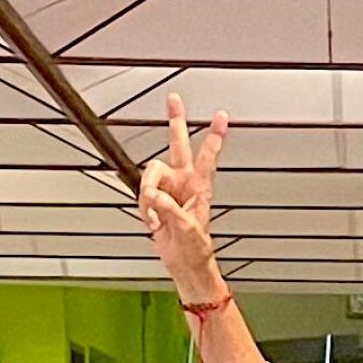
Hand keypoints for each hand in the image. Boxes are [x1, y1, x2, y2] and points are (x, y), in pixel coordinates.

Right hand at [138, 95, 228, 303]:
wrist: (184, 262)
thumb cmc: (195, 247)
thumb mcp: (188, 228)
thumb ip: (171, 209)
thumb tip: (155, 197)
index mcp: (200, 186)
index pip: (208, 156)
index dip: (214, 136)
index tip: (221, 116)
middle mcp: (184, 182)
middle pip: (177, 145)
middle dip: (176, 121)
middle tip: (174, 100)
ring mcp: (168, 189)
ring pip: (149, 176)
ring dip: (149, 199)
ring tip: (157, 220)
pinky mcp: (154, 201)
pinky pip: (142, 197)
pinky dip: (145, 212)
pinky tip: (154, 224)